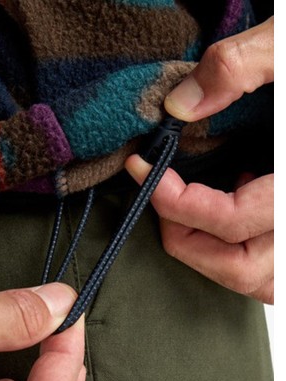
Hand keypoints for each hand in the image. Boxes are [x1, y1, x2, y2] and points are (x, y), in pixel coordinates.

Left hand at [125, 17, 272, 303]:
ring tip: (190, 212)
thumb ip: (240, 66)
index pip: (230, 221)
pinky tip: (232, 211)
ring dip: (210, 256)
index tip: (147, 173)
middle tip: (163, 198)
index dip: (177, 203)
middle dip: (186, 239)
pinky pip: (268, 270)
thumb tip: (180, 106)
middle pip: (240, 269)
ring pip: (255, 280)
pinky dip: (238, 253)